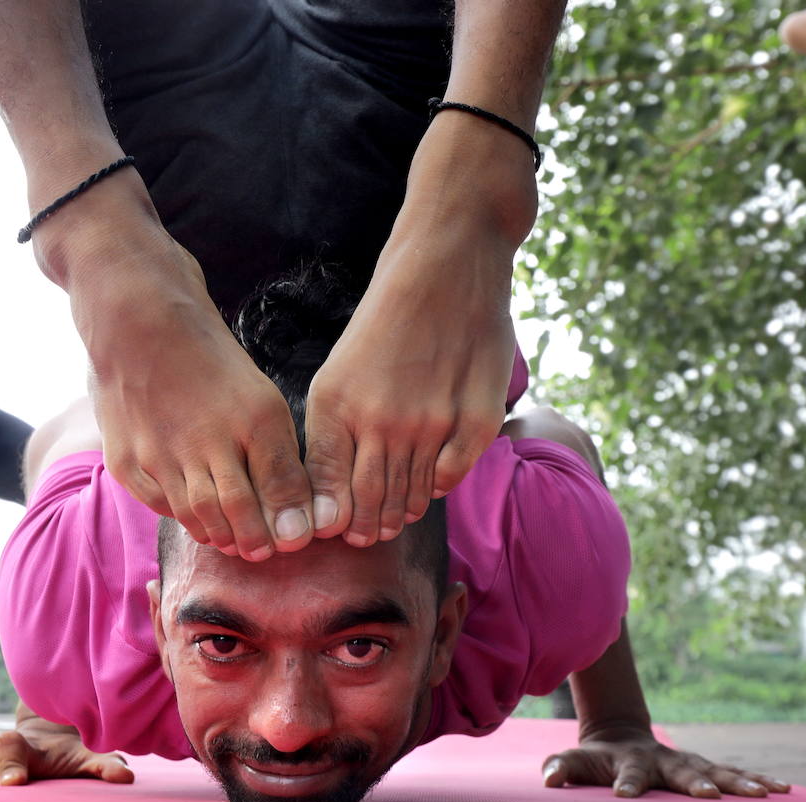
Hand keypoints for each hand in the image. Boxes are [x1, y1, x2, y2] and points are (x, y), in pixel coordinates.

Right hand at [40, 181, 314, 561]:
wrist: (136, 316)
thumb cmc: (206, 354)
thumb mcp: (255, 394)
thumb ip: (275, 454)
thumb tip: (295, 514)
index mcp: (254, 416)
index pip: (281, 489)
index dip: (292, 523)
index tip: (298, 537)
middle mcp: (210, 439)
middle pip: (241, 513)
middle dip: (259, 539)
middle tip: (267, 549)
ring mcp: (163, 453)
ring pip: (201, 516)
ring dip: (223, 535)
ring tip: (237, 540)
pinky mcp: (128, 460)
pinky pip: (162, 505)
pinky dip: (183, 517)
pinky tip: (197, 517)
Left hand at [304, 113, 530, 545]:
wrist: (446, 263)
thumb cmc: (385, 323)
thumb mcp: (338, 373)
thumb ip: (331, 439)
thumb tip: (330, 507)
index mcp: (336, 406)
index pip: (330, 494)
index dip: (336, 522)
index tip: (342, 527)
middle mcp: (380, 420)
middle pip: (371, 502)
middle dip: (367, 526)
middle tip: (370, 533)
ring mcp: (431, 422)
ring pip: (412, 495)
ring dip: (401, 511)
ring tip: (397, 516)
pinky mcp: (475, 417)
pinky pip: (452, 476)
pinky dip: (439, 485)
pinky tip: (432, 480)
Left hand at [541, 728, 790, 798]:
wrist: (620, 733)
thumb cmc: (594, 758)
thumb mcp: (574, 760)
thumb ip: (561, 767)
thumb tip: (549, 778)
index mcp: (630, 760)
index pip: (628, 773)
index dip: (625, 783)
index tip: (624, 796)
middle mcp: (665, 759)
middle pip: (683, 771)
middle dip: (697, 782)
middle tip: (710, 795)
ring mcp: (688, 762)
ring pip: (718, 769)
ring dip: (739, 781)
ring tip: (765, 793)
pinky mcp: (705, 767)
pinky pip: (736, 772)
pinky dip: (758, 779)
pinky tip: (785, 790)